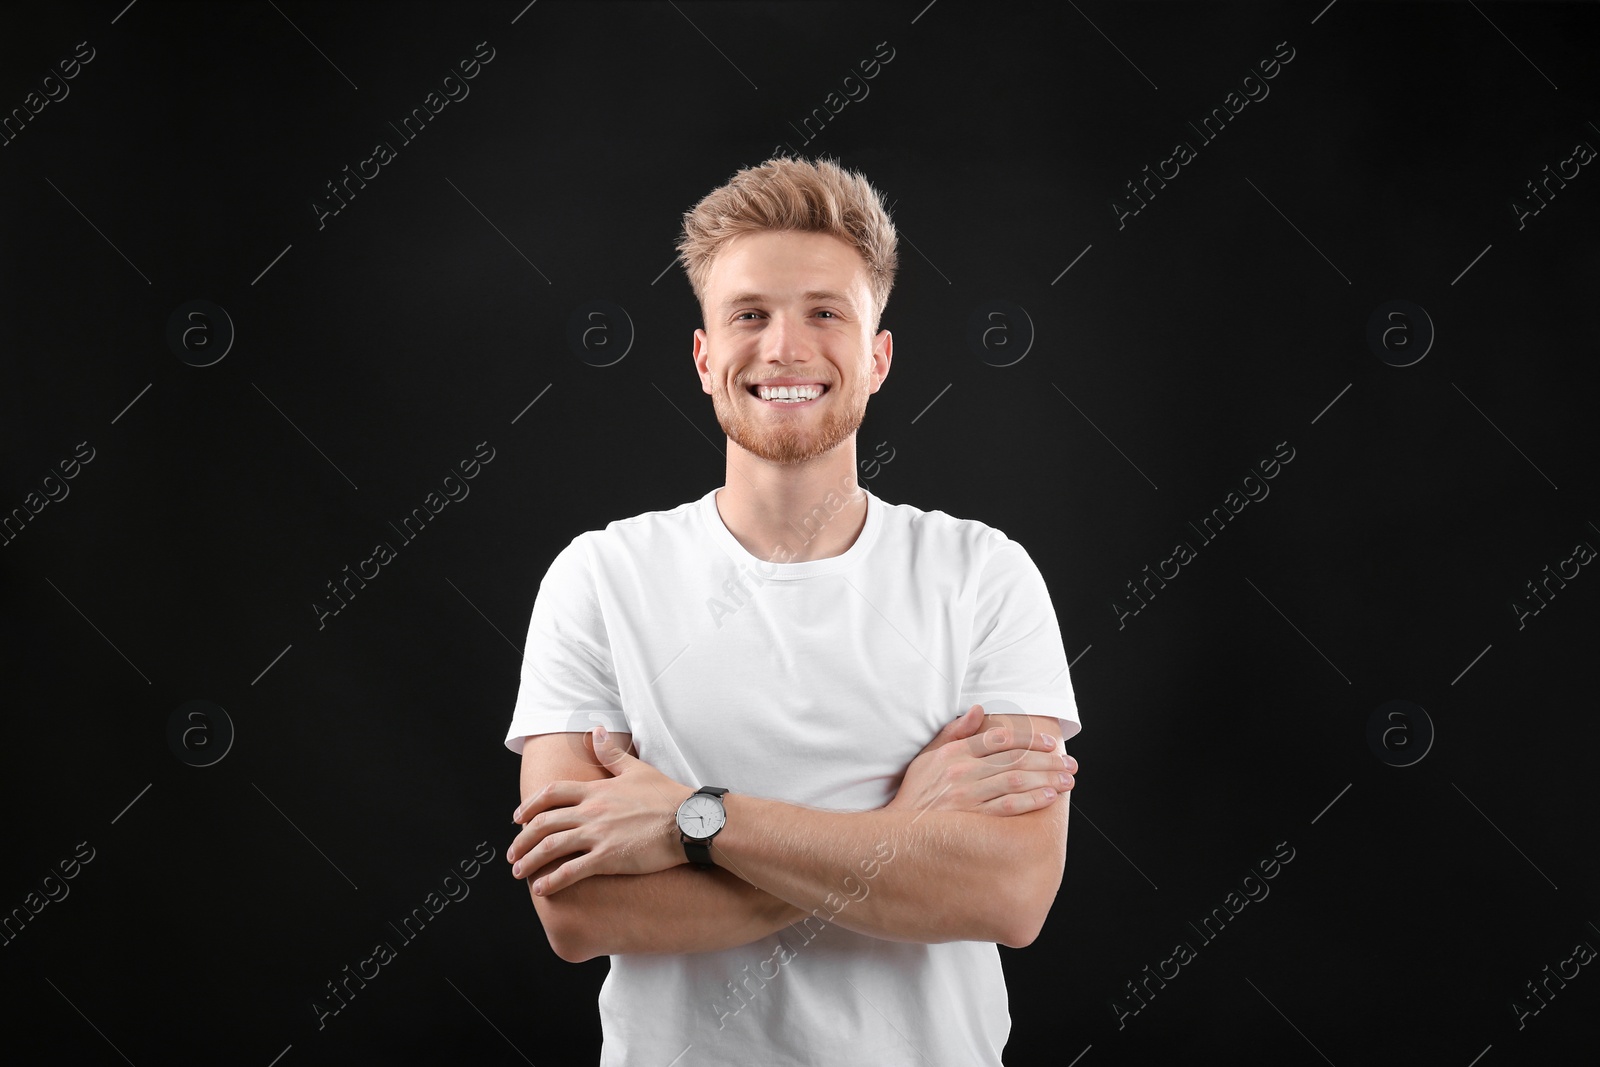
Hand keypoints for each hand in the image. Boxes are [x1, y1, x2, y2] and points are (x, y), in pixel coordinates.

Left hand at [508, 727, 690, 895]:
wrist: (689, 820)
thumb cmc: (667, 796)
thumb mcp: (637, 769)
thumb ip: (611, 753)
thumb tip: (596, 730)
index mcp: (596, 790)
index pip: (551, 793)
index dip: (530, 805)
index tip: (517, 818)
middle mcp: (591, 811)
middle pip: (544, 822)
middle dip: (522, 839)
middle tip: (512, 852)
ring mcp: (598, 834)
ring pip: (551, 846)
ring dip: (530, 860)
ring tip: (519, 872)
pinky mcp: (608, 857)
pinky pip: (572, 870)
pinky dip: (553, 880)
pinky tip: (542, 890)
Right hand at [886, 704, 1076, 815]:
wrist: (900, 831)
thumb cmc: (916, 792)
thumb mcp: (928, 756)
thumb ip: (954, 732)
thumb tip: (978, 709)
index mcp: (954, 753)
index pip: (999, 739)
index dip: (1030, 739)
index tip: (1051, 743)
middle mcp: (962, 772)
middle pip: (1014, 759)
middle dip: (1047, 760)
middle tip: (1069, 762)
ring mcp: (967, 796)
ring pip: (1016, 781)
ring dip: (1046, 779)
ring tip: (1067, 779)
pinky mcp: (972, 819)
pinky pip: (1008, 807)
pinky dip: (1031, 800)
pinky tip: (1049, 797)